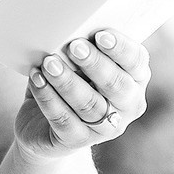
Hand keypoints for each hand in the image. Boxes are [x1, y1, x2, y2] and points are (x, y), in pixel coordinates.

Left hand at [14, 29, 150, 158]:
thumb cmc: (70, 82)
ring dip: (67, 81)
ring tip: (49, 63)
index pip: (137, 62)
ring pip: (89, 105)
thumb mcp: (82, 65)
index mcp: (135, 79)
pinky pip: (64, 120)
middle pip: (116, 85)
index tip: (100, 34)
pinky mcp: (78, 141)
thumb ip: (85, 49)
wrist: (44, 126)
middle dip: (95, 64)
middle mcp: (127, 106)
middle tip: (74, 47)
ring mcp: (105, 128)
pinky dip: (48, 98)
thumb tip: (71, 32)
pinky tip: (37, 80)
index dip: (120, 48)